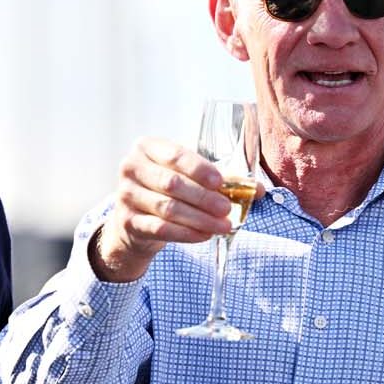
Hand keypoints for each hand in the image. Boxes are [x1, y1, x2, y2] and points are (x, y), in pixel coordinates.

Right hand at [90, 136, 236, 282]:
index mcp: (147, 148)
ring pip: (167, 208)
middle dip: (203, 198)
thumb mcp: (189, 177)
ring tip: (223, 225)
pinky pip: (160, 229)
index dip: (198, 169)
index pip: (174, 155)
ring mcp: (125, 195)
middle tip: (227, 209)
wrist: (135, 217)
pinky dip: (186, 234)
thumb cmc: (169, 189)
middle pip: (171, 183)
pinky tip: (205, 235)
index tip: (220, 182)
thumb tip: (258, 190)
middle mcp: (131, 167)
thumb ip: (221, 180)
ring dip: (199, 219)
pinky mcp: (127, 221)